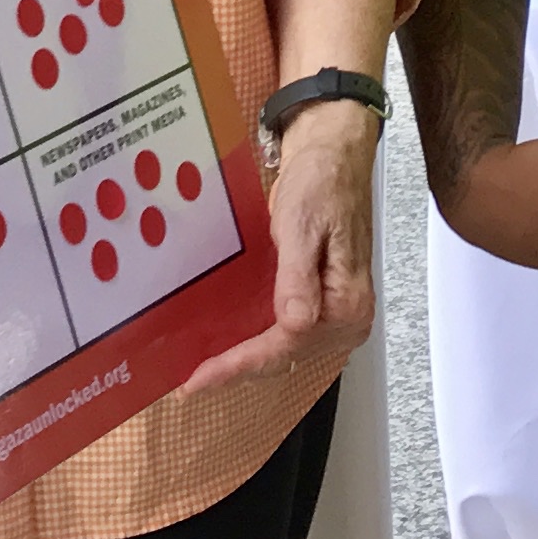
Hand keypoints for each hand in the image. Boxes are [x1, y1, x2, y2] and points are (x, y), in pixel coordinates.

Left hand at [181, 100, 379, 394]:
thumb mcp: (303, 224)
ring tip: (203, 372)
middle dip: (239, 370)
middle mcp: (345, 316)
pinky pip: (284, 332)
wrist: (332, 155)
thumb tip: (294, 322)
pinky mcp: (317, 299)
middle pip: (285, 356)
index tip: (200, 378)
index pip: (287, 346)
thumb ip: (298, 277)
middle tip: (190, 383)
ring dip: (245, 360)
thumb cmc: (321, 182)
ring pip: (283, 350)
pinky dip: (255, 341)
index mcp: (347, 304)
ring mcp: (332, 310)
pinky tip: (227, 345)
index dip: (241, 365)